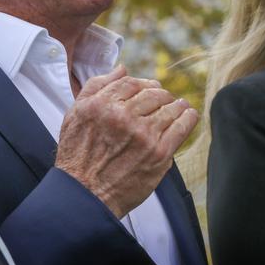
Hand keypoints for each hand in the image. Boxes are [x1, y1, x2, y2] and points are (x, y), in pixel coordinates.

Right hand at [55, 65, 198, 217]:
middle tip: (165, 98)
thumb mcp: (75, 115)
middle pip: (152, 93)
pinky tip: (189, 114)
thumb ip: (96, 87)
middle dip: (160, 94)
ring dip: (176, 104)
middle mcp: (123, 116)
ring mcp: (143, 135)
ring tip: (180, 105)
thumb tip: (121, 68)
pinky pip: (180, 128)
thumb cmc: (77, 156)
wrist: (85, 196)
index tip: (149, 87)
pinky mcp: (159, 154)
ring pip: (168, 108)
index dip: (142, 83)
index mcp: (101, 104)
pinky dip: (188, 118)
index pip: (130, 83)